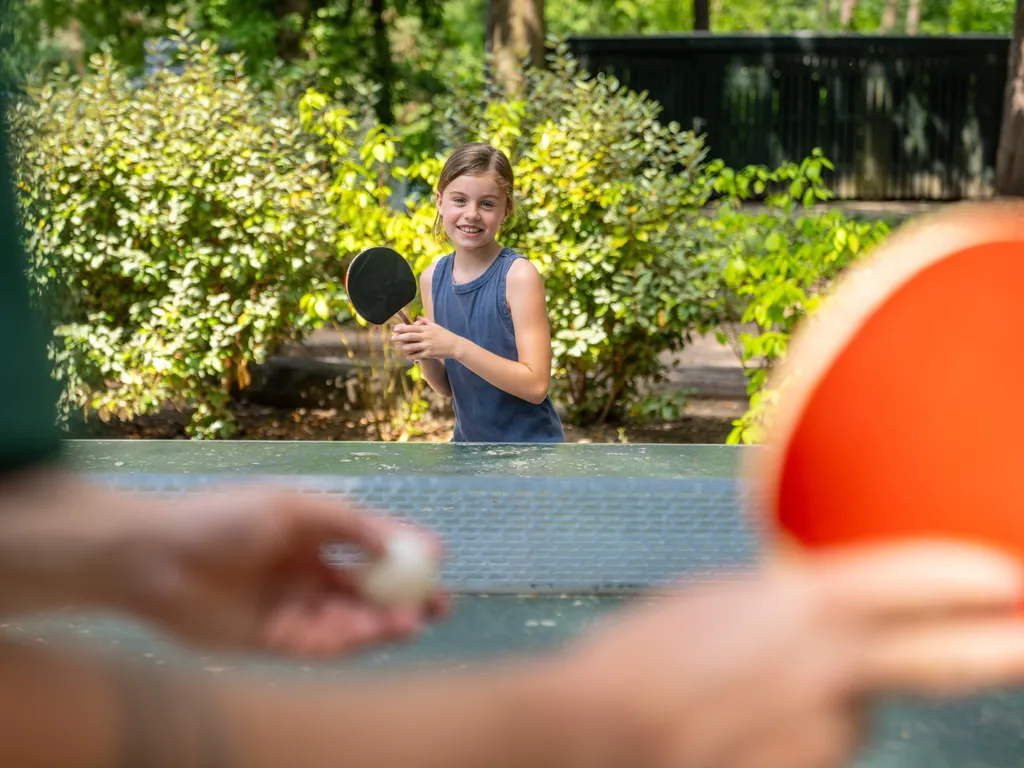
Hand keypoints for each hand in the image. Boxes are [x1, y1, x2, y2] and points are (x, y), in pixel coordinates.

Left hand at [116, 485, 449, 658]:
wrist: (153, 559)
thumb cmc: (223, 519)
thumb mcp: (293, 509)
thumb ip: (349, 526)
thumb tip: (403, 540)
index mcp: (312, 533)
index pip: (368, 545)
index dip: (404, 553)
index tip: (438, 559)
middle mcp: (307, 571)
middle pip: (366, 589)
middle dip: (403, 597)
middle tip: (438, 605)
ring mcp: (292, 607)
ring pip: (349, 620)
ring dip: (382, 622)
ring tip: (412, 622)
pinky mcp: (274, 640)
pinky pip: (321, 644)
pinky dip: (350, 641)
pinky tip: (372, 634)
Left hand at [392, 317, 461, 360]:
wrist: (455, 345)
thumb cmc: (446, 335)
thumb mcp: (436, 326)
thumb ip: (426, 322)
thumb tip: (418, 317)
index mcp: (427, 329)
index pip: (412, 327)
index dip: (402, 328)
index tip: (395, 329)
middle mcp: (426, 337)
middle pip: (410, 336)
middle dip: (399, 337)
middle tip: (392, 338)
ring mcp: (427, 345)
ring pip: (412, 346)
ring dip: (403, 347)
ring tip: (398, 347)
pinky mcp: (429, 354)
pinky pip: (418, 355)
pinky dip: (412, 355)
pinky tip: (407, 356)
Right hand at [557, 542, 1023, 767]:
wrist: (599, 736)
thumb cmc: (642, 659)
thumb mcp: (718, 603)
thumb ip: (784, 604)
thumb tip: (822, 611)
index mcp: (799, 605)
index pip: (910, 581)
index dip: (967, 577)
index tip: (1007, 576)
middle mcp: (826, 666)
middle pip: (939, 659)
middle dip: (996, 649)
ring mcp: (822, 729)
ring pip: (857, 708)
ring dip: (830, 698)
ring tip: (748, 693)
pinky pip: (824, 743)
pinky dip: (800, 732)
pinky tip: (744, 725)